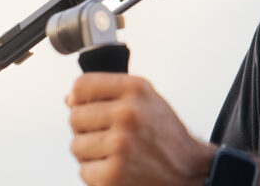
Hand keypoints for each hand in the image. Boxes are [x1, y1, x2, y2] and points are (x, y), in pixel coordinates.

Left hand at [66, 73, 213, 185]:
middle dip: (88, 128)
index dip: (81, 99)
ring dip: (92, 153)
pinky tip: (119, 168)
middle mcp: (128, 113)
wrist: (189, 171)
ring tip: (118, 153)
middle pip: (75, 116)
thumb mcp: (147, 101)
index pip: (82, 86)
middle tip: (112, 135)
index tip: (91, 107)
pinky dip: (98, 173)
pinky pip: (84, 170)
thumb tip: (70, 99)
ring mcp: (120, 144)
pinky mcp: (112, 173)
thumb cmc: (166, 136)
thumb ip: (111, 94)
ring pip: (76, 145)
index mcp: (136, 89)